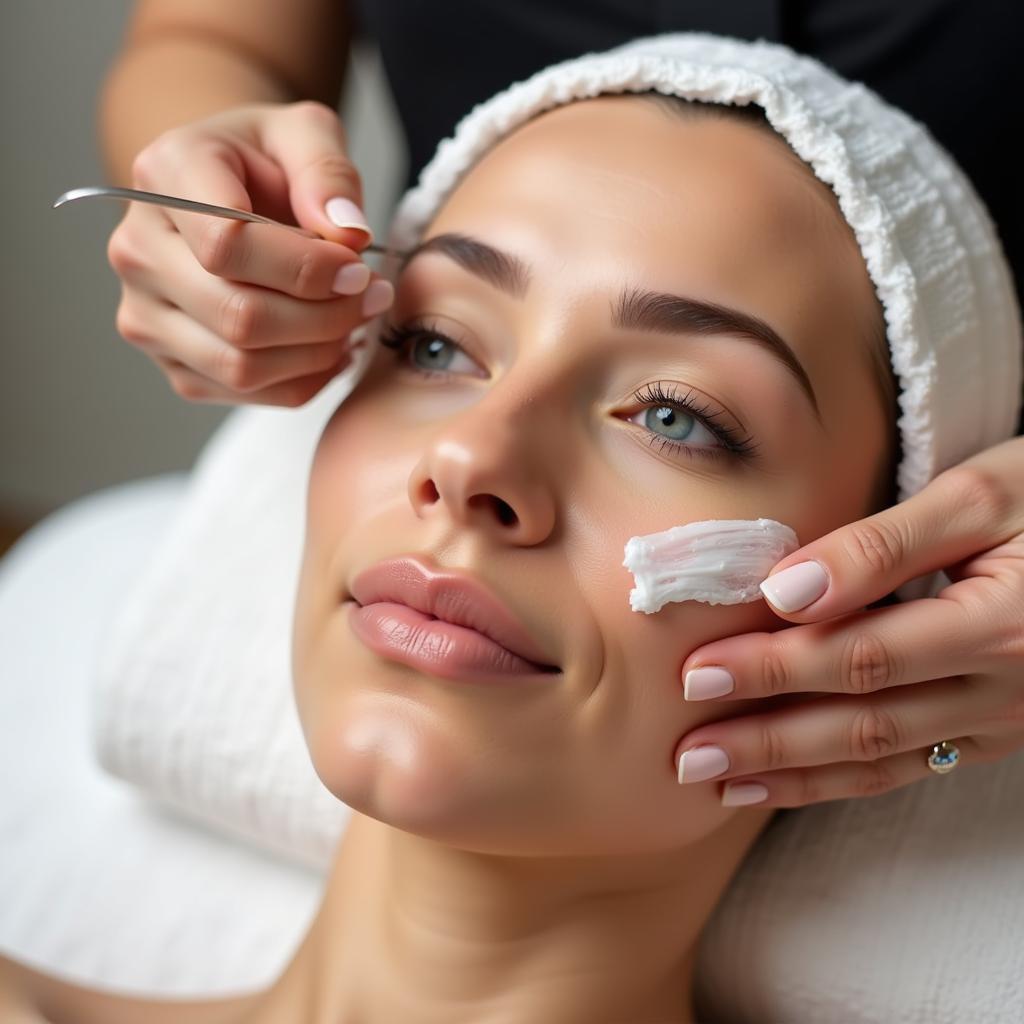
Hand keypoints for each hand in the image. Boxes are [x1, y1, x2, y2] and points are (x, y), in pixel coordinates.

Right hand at [107, 101, 393, 406]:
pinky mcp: (173, 364)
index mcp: (163, 177)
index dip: (305, 268)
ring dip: (318, 352)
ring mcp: (146, 316)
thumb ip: (328, 171)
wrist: (228, 191)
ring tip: (354, 318)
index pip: (228, 246)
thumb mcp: (304, 133)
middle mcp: (138, 250)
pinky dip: (305, 379)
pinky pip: (248, 394)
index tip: (356, 266)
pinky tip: (330, 345)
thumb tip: (349, 236)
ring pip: (242, 366)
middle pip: (239, 317)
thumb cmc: (266, 161)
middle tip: (370, 296)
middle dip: (324, 316)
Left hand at [673, 435, 1023, 807]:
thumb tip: (787, 591)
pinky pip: (912, 765)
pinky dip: (841, 780)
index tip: (696, 674)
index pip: (859, 656)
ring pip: (883, 759)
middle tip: (685, 754)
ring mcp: (1002, 719)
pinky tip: (785, 784)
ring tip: (716, 783)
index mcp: (999, 625)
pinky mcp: (995, 729)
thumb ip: (883, 546)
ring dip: (794, 775)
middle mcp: (1003, 688)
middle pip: (863, 721)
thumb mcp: (983, 496)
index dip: (772, 668)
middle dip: (767, 738)